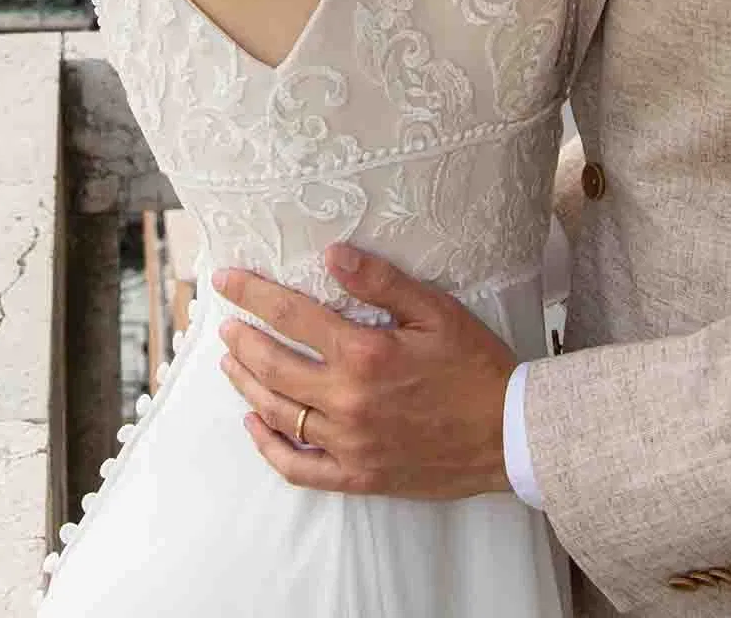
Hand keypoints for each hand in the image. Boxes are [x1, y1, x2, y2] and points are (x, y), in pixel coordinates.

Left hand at [214, 245, 515, 498]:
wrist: (508, 435)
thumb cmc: (475, 367)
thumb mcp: (436, 311)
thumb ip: (381, 282)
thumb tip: (332, 254)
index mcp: (365, 353)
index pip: (292, 316)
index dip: (253, 294)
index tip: (225, 279)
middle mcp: (347, 400)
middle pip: (274, 365)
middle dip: (241, 339)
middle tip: (223, 323)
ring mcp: (348, 443)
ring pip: (278, 413)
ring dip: (247, 384)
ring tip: (230, 364)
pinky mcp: (356, 475)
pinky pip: (298, 468)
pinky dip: (269, 448)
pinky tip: (254, 426)